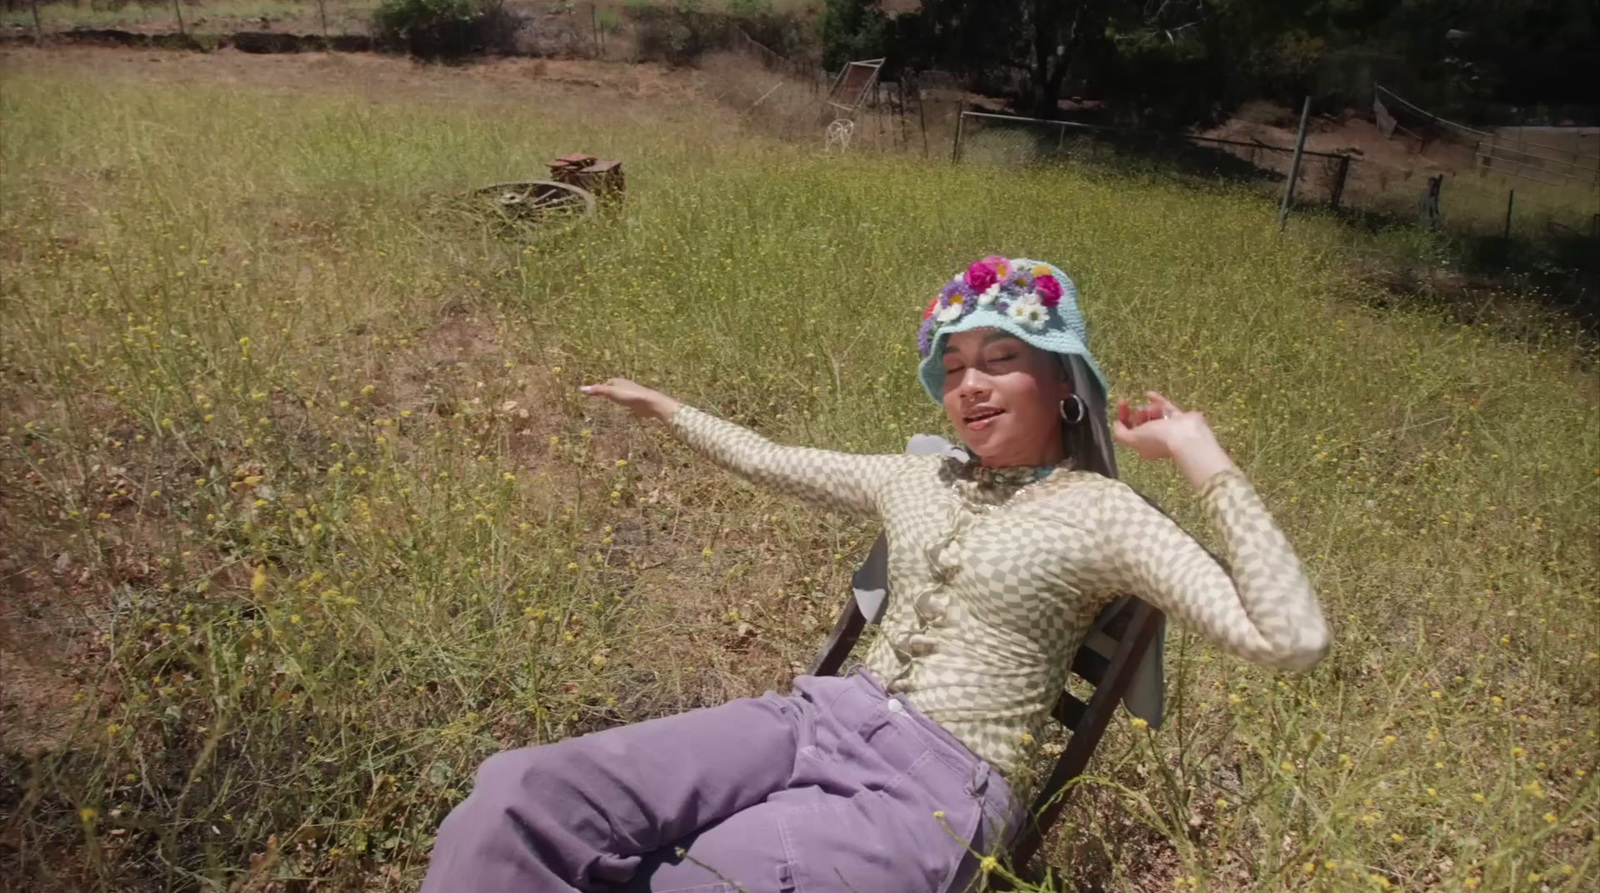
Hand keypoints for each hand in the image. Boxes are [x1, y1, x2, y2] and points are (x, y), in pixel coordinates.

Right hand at [579, 378, 680, 421]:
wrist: (650, 403)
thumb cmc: (630, 396)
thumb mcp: (611, 392)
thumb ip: (597, 390)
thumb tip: (581, 389)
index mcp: (619, 381)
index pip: (607, 383)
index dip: (601, 388)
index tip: (594, 393)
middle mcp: (626, 386)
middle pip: (615, 389)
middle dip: (609, 393)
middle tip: (601, 399)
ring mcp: (633, 395)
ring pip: (622, 396)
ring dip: (617, 399)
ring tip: (611, 405)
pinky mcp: (638, 404)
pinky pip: (629, 404)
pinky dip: (625, 406)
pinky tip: (624, 412)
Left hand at [1112, 391, 1234, 487]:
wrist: (1185, 435)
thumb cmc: (1157, 438)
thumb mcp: (1132, 439)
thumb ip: (1120, 433)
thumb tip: (1117, 423)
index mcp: (1144, 446)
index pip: (1129, 430)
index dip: (1123, 417)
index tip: (1122, 403)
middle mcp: (1156, 438)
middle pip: (1141, 422)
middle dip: (1138, 414)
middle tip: (1140, 412)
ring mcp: (1168, 428)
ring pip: (1153, 414)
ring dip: (1149, 408)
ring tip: (1153, 410)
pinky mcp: (1179, 418)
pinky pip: (1165, 406)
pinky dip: (1156, 400)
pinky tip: (1149, 394)